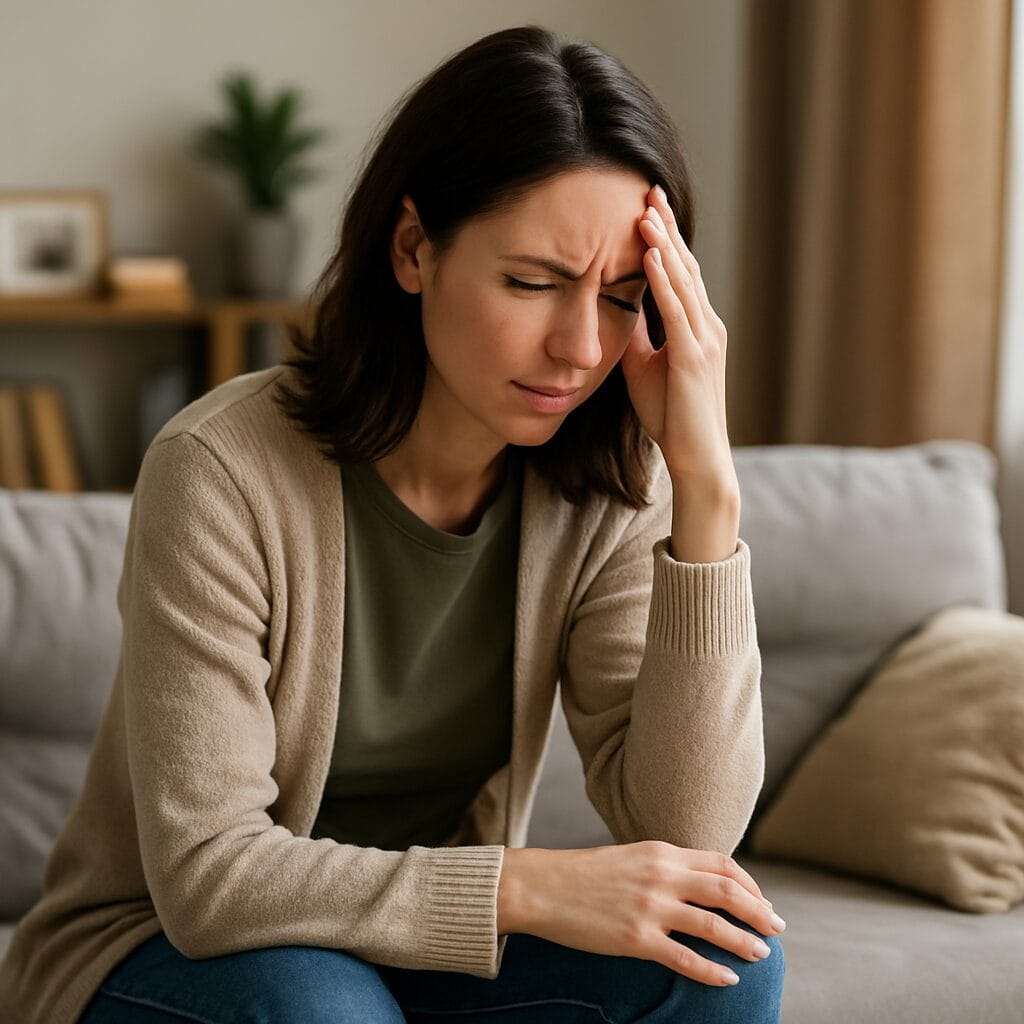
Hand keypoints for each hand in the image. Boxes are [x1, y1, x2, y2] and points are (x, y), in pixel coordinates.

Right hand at [499, 842, 784, 987]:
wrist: (541, 886)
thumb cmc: (584, 874)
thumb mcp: (630, 857)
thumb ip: (664, 866)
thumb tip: (697, 882)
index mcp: (661, 852)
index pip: (721, 864)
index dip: (750, 885)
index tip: (763, 901)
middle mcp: (661, 876)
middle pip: (726, 891)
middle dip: (759, 911)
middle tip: (777, 928)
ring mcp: (650, 907)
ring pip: (713, 925)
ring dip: (744, 941)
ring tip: (762, 954)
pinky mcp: (636, 938)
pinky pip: (685, 958)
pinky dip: (712, 970)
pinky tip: (727, 978)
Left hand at [619, 183, 737, 492]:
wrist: (697, 458)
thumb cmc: (672, 417)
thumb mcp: (646, 367)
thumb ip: (638, 336)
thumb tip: (618, 307)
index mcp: (697, 328)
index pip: (679, 274)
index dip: (664, 240)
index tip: (646, 208)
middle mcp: (707, 327)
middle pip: (684, 267)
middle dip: (666, 229)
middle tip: (648, 190)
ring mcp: (704, 341)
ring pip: (683, 282)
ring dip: (663, 245)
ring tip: (645, 212)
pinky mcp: (694, 359)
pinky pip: (677, 311)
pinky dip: (663, 281)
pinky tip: (649, 255)